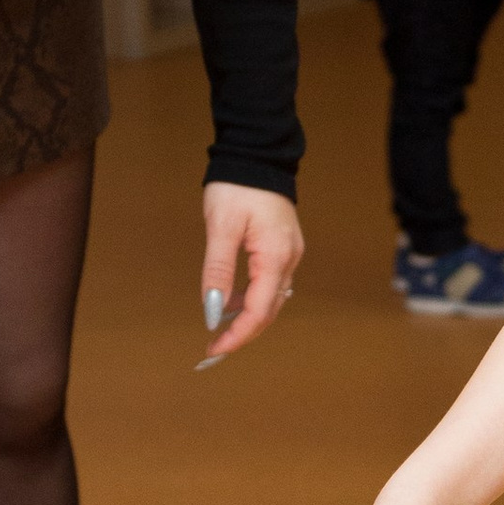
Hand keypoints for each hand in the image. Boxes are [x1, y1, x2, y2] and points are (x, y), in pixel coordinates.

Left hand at [197, 183, 302, 365]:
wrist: (256, 155)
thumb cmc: (237, 186)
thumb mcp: (221, 228)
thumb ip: (218, 271)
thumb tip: (214, 310)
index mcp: (275, 257)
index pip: (259, 311)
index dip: (238, 335)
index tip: (214, 349)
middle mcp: (289, 260)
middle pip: (269, 311)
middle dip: (243, 333)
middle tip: (214, 349)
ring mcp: (289, 254)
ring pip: (271, 300)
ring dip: (248, 318)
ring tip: (220, 329)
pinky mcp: (283, 248)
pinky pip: (271, 284)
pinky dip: (253, 299)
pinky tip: (233, 301)